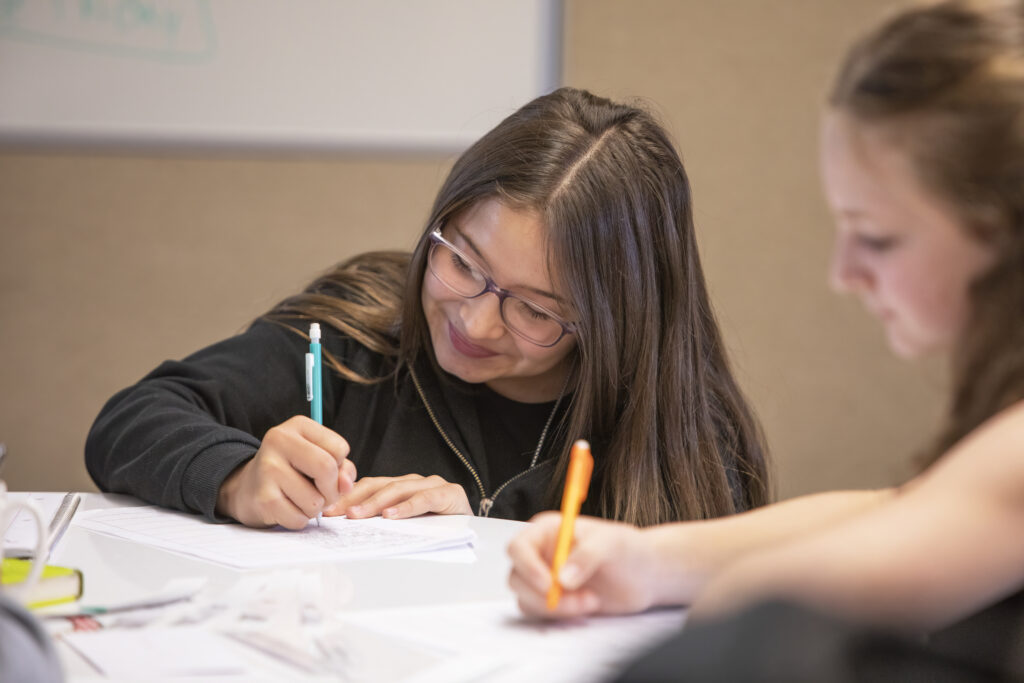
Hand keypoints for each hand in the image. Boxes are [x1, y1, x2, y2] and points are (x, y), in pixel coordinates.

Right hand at [216, 415, 355, 528]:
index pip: (339, 448)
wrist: (248, 487)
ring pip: (315, 500)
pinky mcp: (263, 498)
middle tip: (323, 494)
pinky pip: (299, 518)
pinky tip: (288, 508)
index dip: (340, 467)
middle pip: (326, 469)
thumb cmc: (293, 471)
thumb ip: (342, 468)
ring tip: (301, 499)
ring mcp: (268, 469)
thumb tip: (346, 485)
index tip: (326, 472)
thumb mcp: (320, 458)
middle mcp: (279, 441)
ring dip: (315, 508)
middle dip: (332, 490)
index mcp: (298, 425)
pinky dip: (300, 520)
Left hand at [323, 473, 471, 518]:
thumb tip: (348, 528)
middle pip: (379, 485)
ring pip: (398, 489)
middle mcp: (414, 481)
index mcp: (401, 486)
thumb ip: (382, 521)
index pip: (369, 486)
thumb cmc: (437, 529)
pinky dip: (407, 507)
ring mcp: (432, 485)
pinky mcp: (450, 493)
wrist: (474, 530)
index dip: (347, 496)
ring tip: (357, 515)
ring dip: (374, 503)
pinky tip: (391, 516)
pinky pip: (425, 499)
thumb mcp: (404, 525)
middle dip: (353, 499)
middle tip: (335, 513)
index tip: (327, 510)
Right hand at [507, 512, 659, 618]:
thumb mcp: (611, 543)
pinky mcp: (553, 600)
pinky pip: (540, 613)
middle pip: (517, 577)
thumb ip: (586, 555)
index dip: (527, 566)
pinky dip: (561, 615)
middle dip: (543, 594)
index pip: (519, 547)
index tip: (548, 583)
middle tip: (575, 598)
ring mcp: (545, 578)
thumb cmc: (627, 549)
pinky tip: (587, 605)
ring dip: (556, 607)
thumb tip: (562, 578)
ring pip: (527, 599)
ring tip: (590, 600)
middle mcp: (541, 554)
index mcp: (548, 531)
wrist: (645, 575)